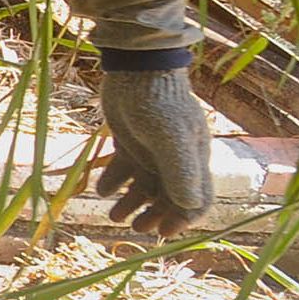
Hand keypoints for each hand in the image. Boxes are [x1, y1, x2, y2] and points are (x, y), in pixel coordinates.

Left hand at [97, 69, 213, 236]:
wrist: (135, 68)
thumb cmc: (157, 102)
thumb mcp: (169, 138)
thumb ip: (181, 172)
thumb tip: (191, 208)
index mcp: (193, 160)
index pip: (197, 201)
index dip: (182, 220)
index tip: (162, 231)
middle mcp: (176, 158)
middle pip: (168, 198)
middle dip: (153, 215)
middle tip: (134, 227)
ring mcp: (152, 150)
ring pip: (144, 186)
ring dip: (130, 203)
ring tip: (112, 214)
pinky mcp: (131, 141)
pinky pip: (125, 170)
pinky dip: (114, 182)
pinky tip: (101, 189)